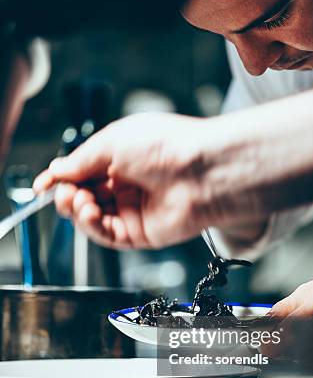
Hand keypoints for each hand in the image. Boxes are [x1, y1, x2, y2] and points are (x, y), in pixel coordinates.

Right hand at [33, 113, 219, 248]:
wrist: (203, 172)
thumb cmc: (168, 146)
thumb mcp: (112, 142)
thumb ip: (81, 161)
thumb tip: (57, 170)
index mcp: (123, 158)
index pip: (84, 173)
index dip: (62, 179)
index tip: (44, 183)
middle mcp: (129, 185)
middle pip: (85, 197)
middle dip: (68, 195)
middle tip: (64, 191)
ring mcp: (135, 210)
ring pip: (92, 218)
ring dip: (77, 211)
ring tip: (78, 200)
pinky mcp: (142, 233)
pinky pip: (108, 235)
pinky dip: (92, 226)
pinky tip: (89, 213)